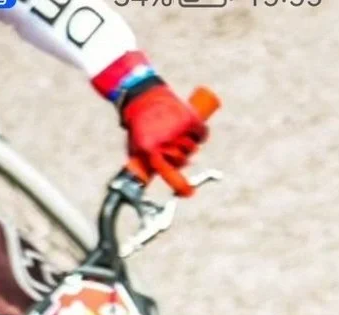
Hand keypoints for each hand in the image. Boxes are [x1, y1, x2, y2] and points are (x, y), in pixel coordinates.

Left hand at [121, 78, 208, 195]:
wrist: (145, 98)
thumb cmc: (139, 127)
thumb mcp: (136, 149)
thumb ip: (143, 168)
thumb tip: (146, 187)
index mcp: (151, 150)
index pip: (168, 173)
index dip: (180, 185)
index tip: (189, 193)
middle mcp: (166, 141)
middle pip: (183, 161)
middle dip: (180, 158)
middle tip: (173, 147)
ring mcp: (178, 129)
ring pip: (192, 149)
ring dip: (189, 145)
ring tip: (178, 134)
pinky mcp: (190, 118)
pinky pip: (202, 134)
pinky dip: (200, 134)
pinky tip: (195, 131)